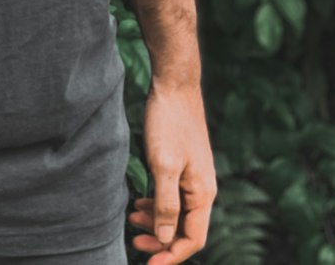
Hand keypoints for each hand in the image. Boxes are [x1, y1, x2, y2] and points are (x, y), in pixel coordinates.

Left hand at [127, 83, 216, 262]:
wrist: (174, 85)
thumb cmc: (170, 122)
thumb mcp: (164, 165)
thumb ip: (165, 204)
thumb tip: (164, 239)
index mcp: (203, 193)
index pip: (193, 239)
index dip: (171, 255)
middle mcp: (202, 189)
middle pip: (185, 229)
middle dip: (161, 241)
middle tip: (134, 245)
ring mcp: (193, 177)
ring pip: (176, 213)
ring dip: (156, 223)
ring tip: (131, 219)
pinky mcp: (182, 166)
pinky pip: (171, 197)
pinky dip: (156, 205)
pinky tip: (139, 203)